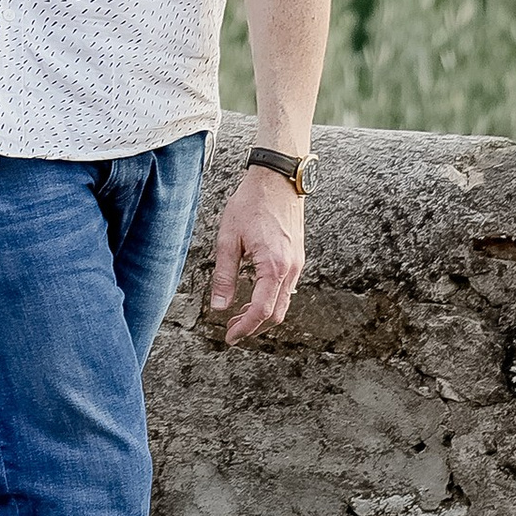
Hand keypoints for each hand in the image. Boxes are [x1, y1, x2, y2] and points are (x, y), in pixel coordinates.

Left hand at [209, 162, 304, 343]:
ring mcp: (297, 263)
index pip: (262, 311)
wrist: (278, 179)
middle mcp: (291, 268)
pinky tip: (254, 295)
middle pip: (277, 313)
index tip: (230, 337)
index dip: (245, 328)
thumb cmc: (252, 203)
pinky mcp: (296, 257)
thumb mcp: (228, 239)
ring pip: (284, 302)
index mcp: (274, 266)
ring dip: (263, 314)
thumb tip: (218, 306)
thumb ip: (224, 276)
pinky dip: (271, 299)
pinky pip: (286, 288)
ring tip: (239, 314)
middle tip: (231, 329)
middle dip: (254, 326)